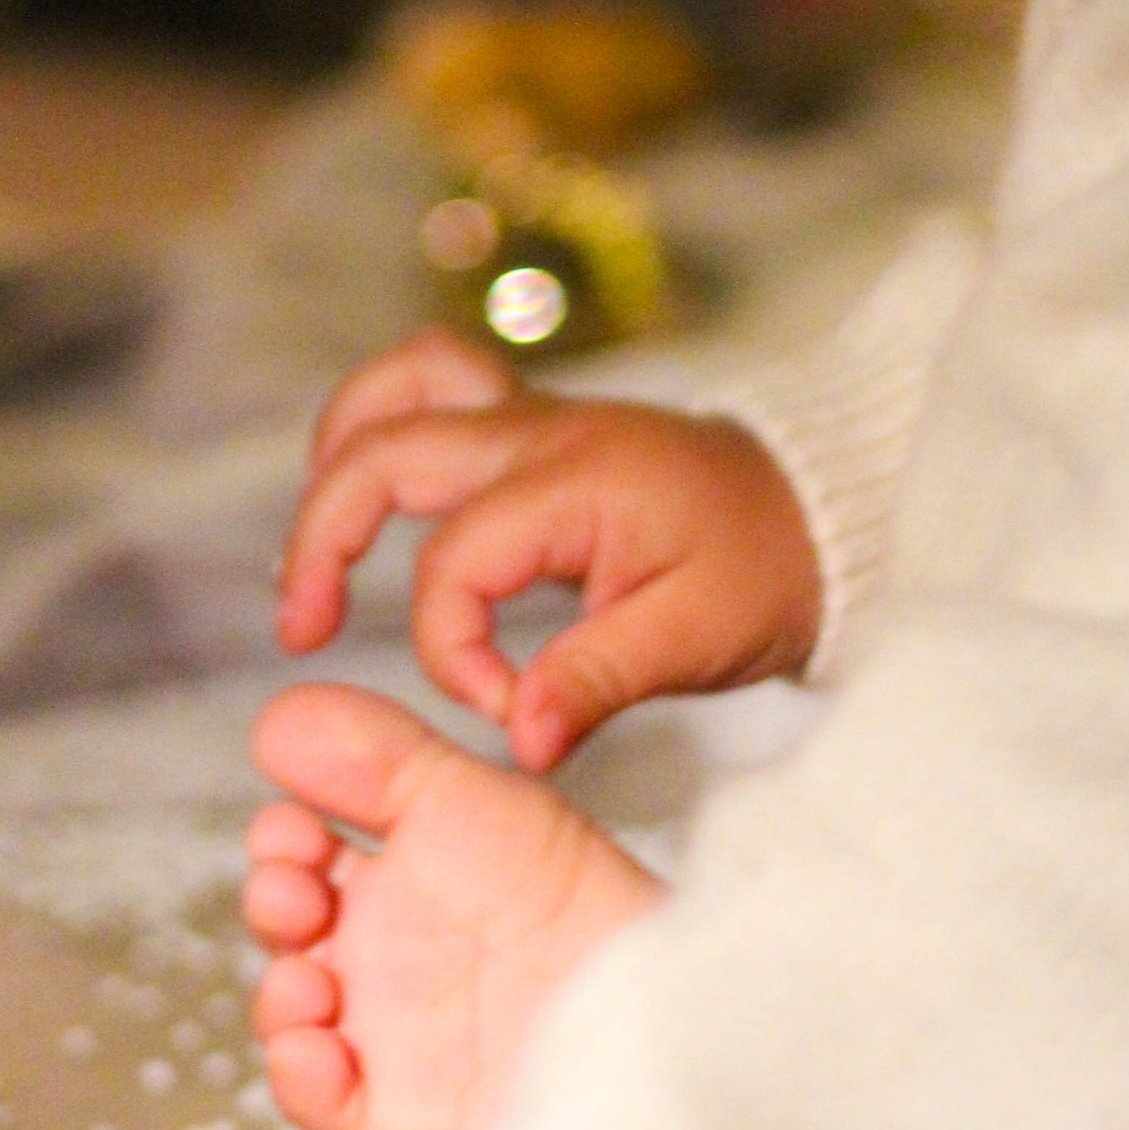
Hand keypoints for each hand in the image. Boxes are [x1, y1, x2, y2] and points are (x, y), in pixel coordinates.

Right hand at [280, 328, 821, 768]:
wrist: (827, 510)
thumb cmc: (768, 572)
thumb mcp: (695, 640)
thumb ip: (595, 684)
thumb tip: (517, 741)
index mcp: (575, 481)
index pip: (455, 562)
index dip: (454, 652)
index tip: (508, 713)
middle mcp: (540, 429)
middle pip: (384, 451)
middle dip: (322, 539)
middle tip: (301, 631)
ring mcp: (534, 415)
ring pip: (399, 388)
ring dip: (338, 454)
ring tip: (315, 545)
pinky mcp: (535, 423)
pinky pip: (434, 388)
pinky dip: (382, 426)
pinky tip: (366, 492)